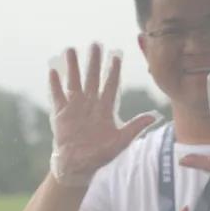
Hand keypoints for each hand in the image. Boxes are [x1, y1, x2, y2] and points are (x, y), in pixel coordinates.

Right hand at [49, 44, 159, 185]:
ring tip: (71, 50)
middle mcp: (90, 104)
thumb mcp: (121, 141)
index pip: (110, 85)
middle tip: (95, 44)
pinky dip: (56, 84)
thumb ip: (136, 127)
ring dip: (73, 67)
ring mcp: (75, 107)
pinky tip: (54, 71)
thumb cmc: (101, 155)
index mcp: (105, 109)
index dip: (113, 71)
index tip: (116, 56)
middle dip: (94, 62)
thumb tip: (155, 116)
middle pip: (92, 78)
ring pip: (74, 82)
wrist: (79, 166)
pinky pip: (58, 96)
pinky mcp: (61, 114)